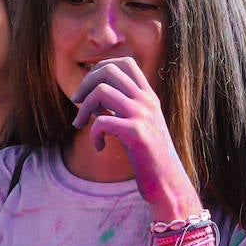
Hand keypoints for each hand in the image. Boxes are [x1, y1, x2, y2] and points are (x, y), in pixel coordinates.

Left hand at [70, 57, 198, 210]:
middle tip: (77, 102)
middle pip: (110, 69)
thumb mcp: (138, 125)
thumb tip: (92, 98)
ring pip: (101, 91)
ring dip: (83, 108)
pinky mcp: (137, 133)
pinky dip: (93, 134)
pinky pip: (102, 121)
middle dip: (85, 83)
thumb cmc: (149, 157)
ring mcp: (144, 116)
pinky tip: (98, 147)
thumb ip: (121, 108)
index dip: (101, 68)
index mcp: (149, 97)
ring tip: (80, 124)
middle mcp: (148, 102)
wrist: (168, 182)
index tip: (90, 88)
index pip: (126, 63)